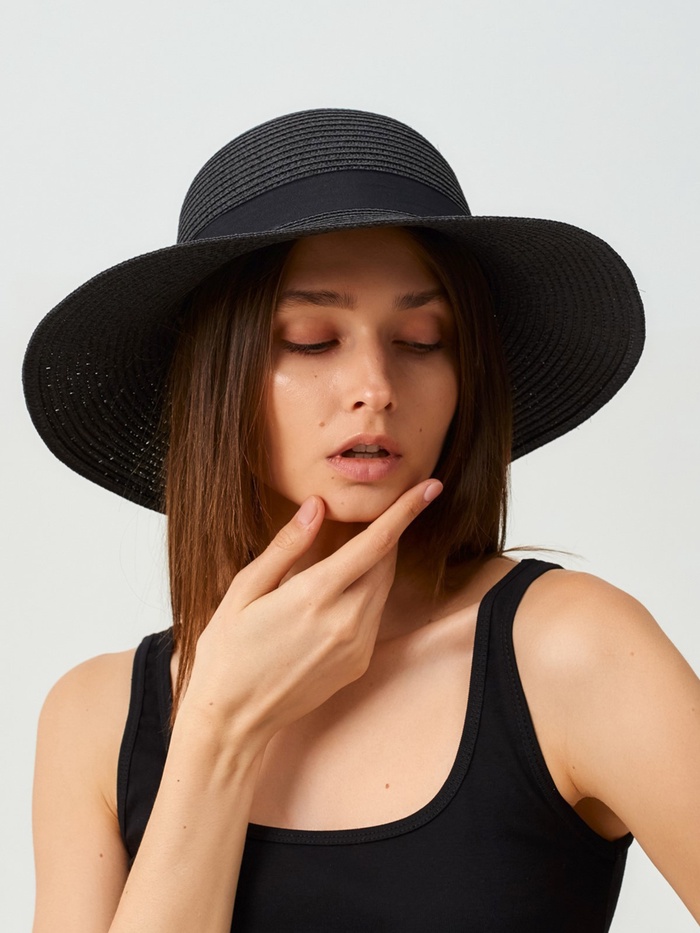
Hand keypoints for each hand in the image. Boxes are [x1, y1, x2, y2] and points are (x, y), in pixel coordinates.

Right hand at [182, 479, 442, 748]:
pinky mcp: (358, 663)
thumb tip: (316, 507)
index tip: (430, 487)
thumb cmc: (228, 650)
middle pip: (386, 563)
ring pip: (382, 589)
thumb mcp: (245, 590)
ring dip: (377, 563)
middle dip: (389, 533)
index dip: (406, 511)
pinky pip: (373, 615)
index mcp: (315, 595)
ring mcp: (357, 646)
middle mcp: (346, 621)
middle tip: (379, 509)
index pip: (376, 543)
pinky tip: (337, 591)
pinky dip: (365, 593)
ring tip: (351, 546)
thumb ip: (286, 547)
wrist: (232, 718)